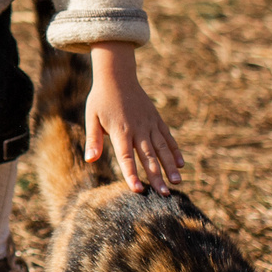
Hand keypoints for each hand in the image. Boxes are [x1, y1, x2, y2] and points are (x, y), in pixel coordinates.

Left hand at [84, 44, 182, 192]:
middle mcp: (138, 129)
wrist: (117, 76)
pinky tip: (182, 164)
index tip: (138, 190)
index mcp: (120, 131)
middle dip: (156, 177)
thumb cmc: (101, 100)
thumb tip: (90, 160)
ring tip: (177, 182)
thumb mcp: (92, 118)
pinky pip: (168, 137)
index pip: (126, 157)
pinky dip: (175, 150)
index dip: (132, 174)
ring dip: (170, 166)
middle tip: (164, 195)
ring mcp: (150, 124)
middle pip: (148, 157)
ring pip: (162, 148)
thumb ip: (93, 139)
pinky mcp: (157, 120)